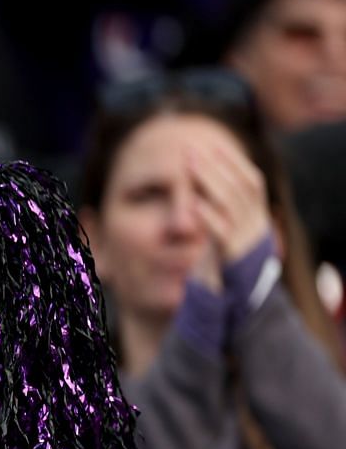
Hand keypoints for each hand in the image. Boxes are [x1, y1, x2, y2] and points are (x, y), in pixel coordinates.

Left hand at [188, 139, 273, 272]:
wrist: (234, 303)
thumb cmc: (224, 265)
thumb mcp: (224, 234)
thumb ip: (218, 211)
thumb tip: (200, 183)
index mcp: (259, 218)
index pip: (252, 182)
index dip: (234, 162)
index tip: (212, 145)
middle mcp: (257, 226)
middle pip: (241, 187)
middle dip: (216, 166)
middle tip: (192, 150)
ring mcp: (247, 241)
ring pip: (231, 204)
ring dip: (209, 181)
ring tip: (189, 166)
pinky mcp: (233, 257)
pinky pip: (222, 232)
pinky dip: (207, 214)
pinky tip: (192, 201)